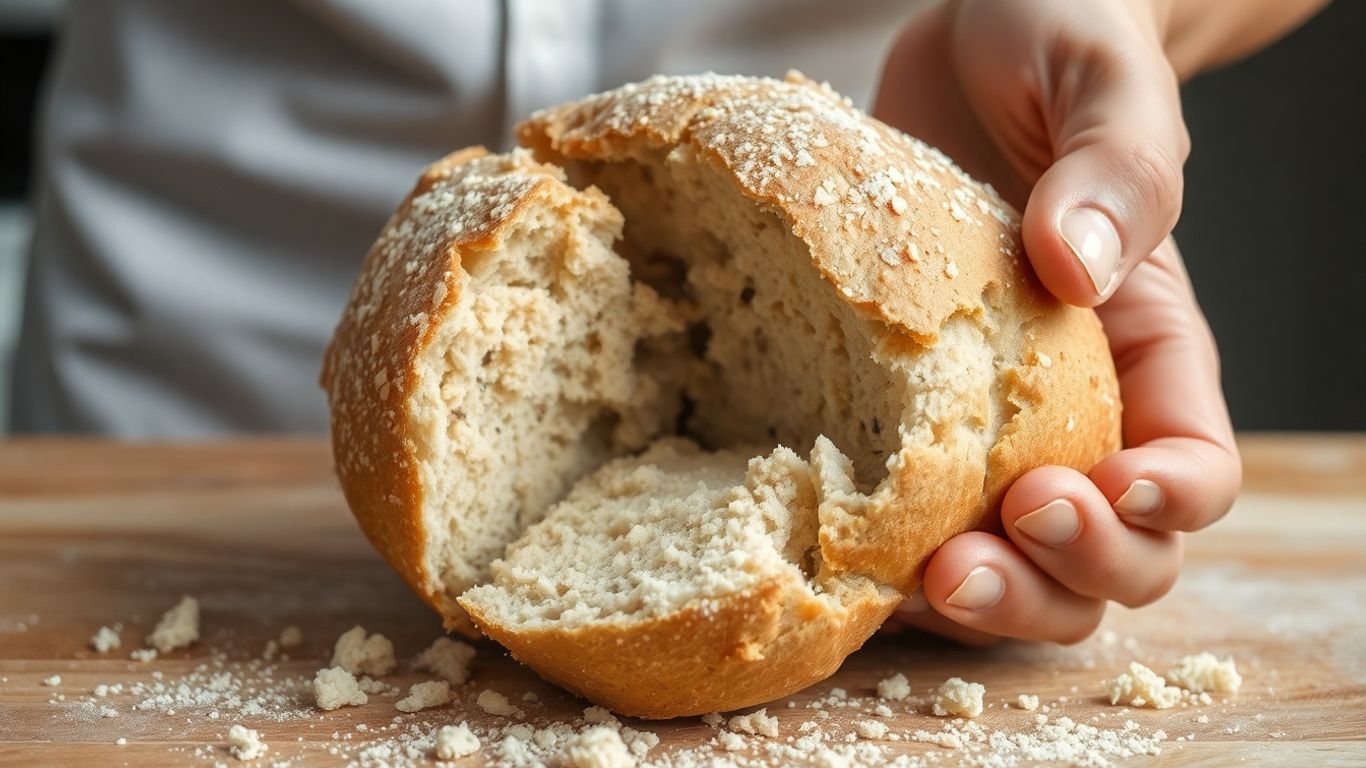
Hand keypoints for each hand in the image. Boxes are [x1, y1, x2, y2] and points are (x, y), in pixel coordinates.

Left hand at [873, 0, 1240, 643]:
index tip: (1103, 488)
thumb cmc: (1057, 43)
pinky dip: (889, 560)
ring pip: (1019, 564)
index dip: (1164, 507)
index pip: (1193, 464)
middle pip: (1113, 552)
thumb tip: (1076, 269)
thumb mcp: (1098, 81)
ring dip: (981, 599)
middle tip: (977, 555)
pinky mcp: (903, 416)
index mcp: (1147, 341)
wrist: (969, 41)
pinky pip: (911, 520)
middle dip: (1057, 578)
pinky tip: (839, 553)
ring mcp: (988, 421)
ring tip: (912, 579)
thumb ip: (1115, 171)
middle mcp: (1074, 403)